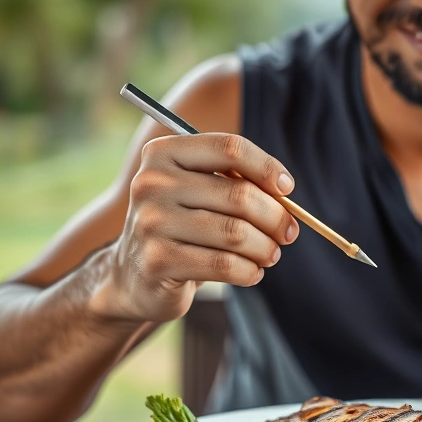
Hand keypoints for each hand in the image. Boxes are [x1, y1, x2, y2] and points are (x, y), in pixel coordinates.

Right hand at [94, 133, 299, 322]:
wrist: (134, 273)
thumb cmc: (181, 226)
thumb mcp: (198, 191)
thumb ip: (235, 181)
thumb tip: (285, 193)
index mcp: (163, 153)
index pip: (229, 148)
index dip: (267, 167)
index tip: (287, 188)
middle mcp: (152, 183)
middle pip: (239, 194)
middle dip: (276, 217)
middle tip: (288, 233)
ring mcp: (151, 223)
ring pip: (236, 234)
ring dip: (265, 248)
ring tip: (270, 254)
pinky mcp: (158, 262)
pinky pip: (224, 265)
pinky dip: (249, 271)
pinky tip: (252, 272)